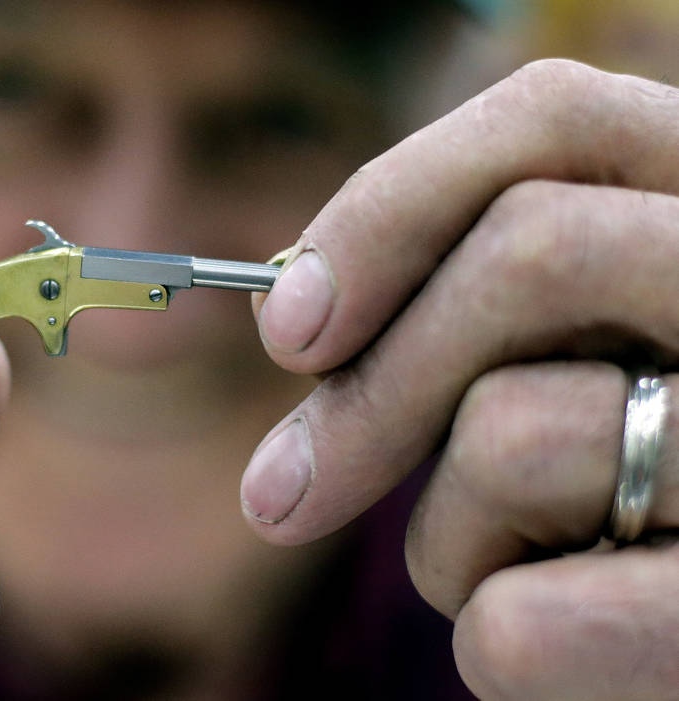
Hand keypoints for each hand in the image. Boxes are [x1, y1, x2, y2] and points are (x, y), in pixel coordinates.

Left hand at [246, 59, 678, 698]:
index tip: (288, 325)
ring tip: (523, 569)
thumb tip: (292, 313)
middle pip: (527, 257)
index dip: (390, 207)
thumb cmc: (639, 488)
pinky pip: (524, 623)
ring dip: (450, 538)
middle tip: (276, 496)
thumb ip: (466, 305)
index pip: (557, 120)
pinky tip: (568, 646)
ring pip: (509, 439)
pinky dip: (499, 646)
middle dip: (369, 393)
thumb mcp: (579, 362)